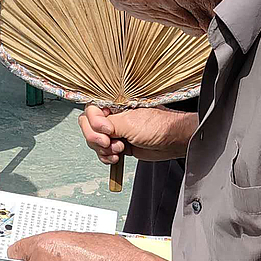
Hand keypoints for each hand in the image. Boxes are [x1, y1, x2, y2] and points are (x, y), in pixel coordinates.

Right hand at [78, 104, 196, 165]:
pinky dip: (107, 157)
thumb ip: (106, 124)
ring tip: (120, 149)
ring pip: (94, 142)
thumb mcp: (129, 123)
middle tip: (109, 143)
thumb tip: (93, 128)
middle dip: (96, 138)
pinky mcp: (118, 144)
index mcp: (114, 104)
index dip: (94, 122)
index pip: (90, 110)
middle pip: (88, 127)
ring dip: (104, 150)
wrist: (172, 142)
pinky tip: (118, 157)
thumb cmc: (158, 126)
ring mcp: (115, 131)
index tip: (107, 130)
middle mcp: (113, 116)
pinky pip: (102, 152)